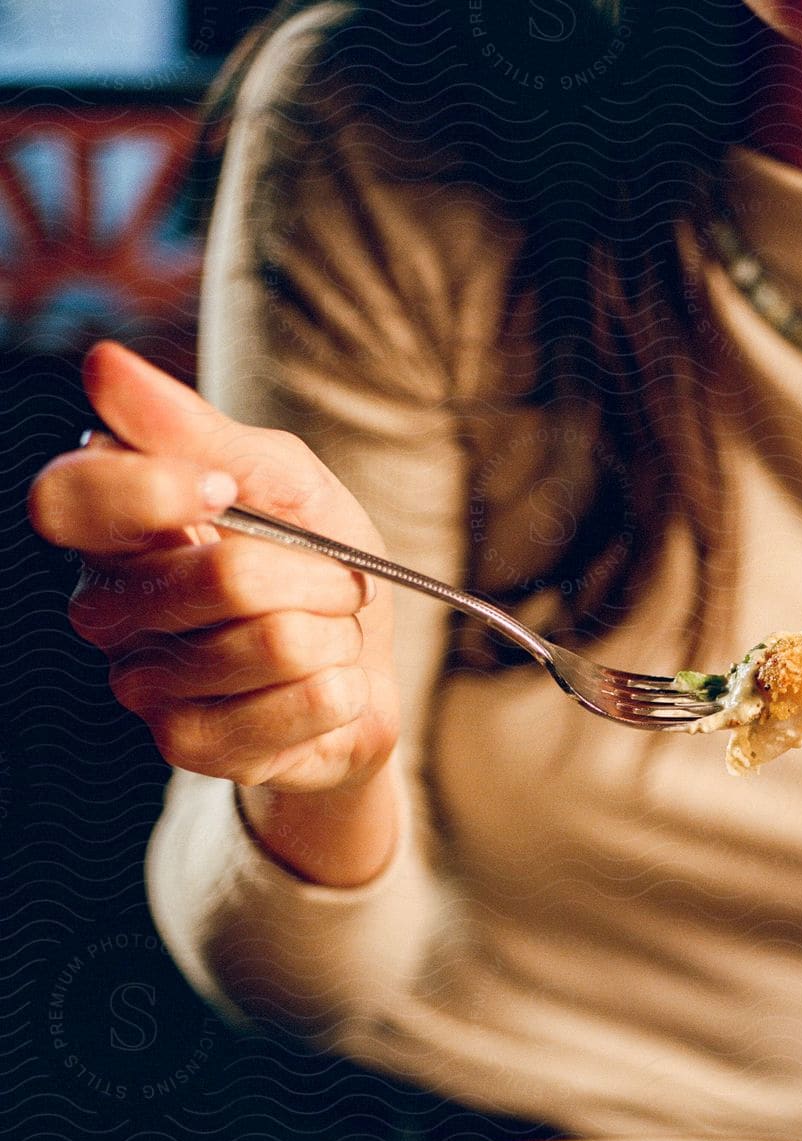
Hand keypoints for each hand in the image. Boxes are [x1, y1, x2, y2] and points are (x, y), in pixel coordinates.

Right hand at [29, 342, 398, 795]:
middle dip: (316, 573)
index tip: (228, 490)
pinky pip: (290, 708)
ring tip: (326, 635)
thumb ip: (197, 430)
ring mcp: (141, 683)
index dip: (158, 492)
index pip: (70, 501)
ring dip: (335, 634)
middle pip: (222, 576)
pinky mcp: (189, 745)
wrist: (365, 665)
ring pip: (272, 644)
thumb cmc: (313, 560)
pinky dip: (340, 691)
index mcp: (110, 525)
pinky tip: (328, 686)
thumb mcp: (279, 476)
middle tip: (332, 580)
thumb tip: (104, 367)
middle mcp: (107, 605)